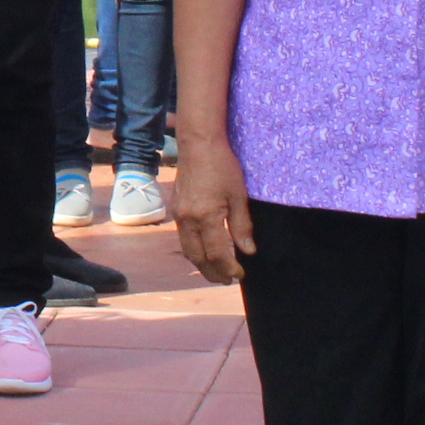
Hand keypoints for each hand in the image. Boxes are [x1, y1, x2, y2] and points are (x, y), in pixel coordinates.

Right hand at [173, 126, 253, 283]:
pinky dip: (194, 250)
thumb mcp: (238, 196)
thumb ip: (242, 226)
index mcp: (206, 218)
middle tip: (227, 280)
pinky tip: (204, 250)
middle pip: (198, 258)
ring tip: (215, 271)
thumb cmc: (222, 166)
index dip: (229, 268)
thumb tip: (248, 251)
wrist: (198, 144)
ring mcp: (179, 215)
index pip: (218, 254)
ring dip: (201, 264)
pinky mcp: (176, 209)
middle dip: (213, 273)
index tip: (240, 275)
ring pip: (188, 250)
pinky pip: (183, 238)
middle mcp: (188, 220)